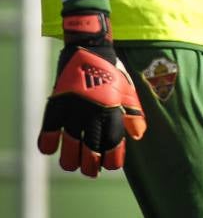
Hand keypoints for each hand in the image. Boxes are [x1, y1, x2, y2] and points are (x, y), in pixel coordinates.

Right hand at [37, 12, 146, 176]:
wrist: (90, 47)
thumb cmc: (111, 70)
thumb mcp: (127, 89)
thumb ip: (133, 113)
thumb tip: (138, 135)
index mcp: (112, 109)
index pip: (113, 142)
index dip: (112, 159)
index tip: (111, 165)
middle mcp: (93, 112)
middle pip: (91, 149)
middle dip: (91, 165)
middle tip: (91, 170)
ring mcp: (74, 109)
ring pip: (70, 145)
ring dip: (71, 160)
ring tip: (72, 164)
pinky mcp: (58, 103)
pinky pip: (49, 130)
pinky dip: (48, 143)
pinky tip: (51, 149)